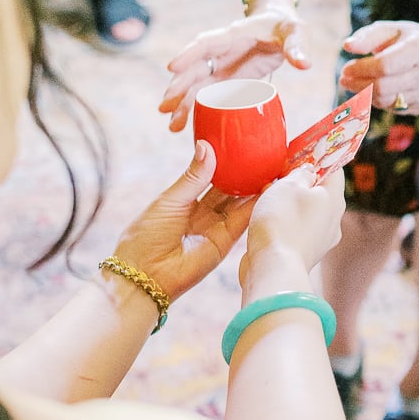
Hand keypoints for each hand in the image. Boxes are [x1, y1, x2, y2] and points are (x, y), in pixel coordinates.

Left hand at [111, 142, 255, 302]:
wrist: (144, 273)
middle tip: (267, 155)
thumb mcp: (171, 200)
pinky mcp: (225, 242)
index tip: (245, 146)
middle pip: (232, 190)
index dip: (229, 163)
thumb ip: (194, 176)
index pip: (213, 177)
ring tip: (274, 167)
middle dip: (248, 175)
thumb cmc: (146, 235)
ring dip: (257, 188)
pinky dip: (256, 206)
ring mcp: (216, 228)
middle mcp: (205, 213)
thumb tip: (207, 146)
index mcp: (187, 200)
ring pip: (241, 204)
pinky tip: (268, 189)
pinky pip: (243, 221)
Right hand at [159, 7, 311, 131]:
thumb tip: (304, 64)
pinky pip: (205, 96)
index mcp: (233, 36)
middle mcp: (220, 52)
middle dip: (179, 87)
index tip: (172, 68)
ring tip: (172, 126)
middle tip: (165, 107)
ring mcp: (220, 68)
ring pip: (195, 86)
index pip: (207, 44)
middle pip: (195, 69)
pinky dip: (194, 110)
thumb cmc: (284, 26)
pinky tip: (184, 126)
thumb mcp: (294, 31)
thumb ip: (297, 46)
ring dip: (182, 104)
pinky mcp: (225, 81)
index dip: (189, 54)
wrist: (276, 26)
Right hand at [243, 165, 344, 280]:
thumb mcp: (288, 185)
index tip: (300, 153)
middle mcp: (334, 220)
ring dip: (291, 204)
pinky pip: (299, 230)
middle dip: (301, 182)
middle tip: (279, 176)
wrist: (273, 268)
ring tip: (269, 198)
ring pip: (308, 212)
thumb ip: (301, 173)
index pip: (334, 168)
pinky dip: (287, 223)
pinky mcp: (307, 254)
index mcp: (335, 199)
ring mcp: (322, 240)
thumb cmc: (281, 222)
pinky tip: (269, 221)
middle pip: (321, 192)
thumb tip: (308, 171)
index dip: (318, 157)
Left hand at [339, 17, 418, 114]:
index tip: (346, 68)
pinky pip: (392, 108)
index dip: (362, 69)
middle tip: (344, 78)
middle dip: (358, 85)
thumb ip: (367, 37)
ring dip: (365, 94)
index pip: (385, 65)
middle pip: (384, 88)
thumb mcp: (389, 29)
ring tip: (355, 82)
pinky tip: (375, 88)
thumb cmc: (408, 39)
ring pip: (386, 102)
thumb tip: (347, 46)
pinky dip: (378, 100)